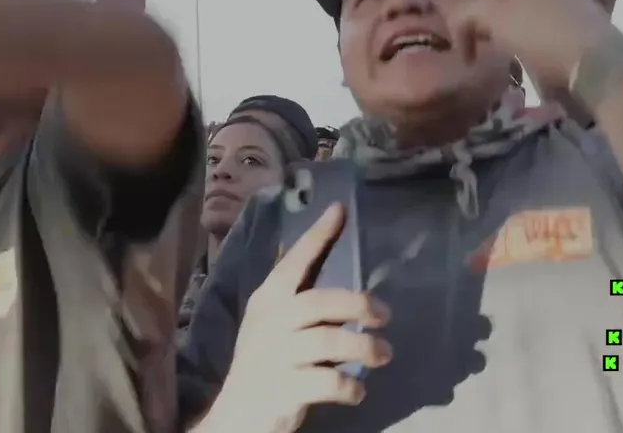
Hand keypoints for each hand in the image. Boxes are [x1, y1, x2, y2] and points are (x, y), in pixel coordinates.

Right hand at [208, 204, 391, 432]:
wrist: (237, 415)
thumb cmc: (263, 361)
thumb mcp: (270, 321)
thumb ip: (294, 292)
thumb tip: (311, 246)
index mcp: (268, 301)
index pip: (294, 262)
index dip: (317, 236)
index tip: (339, 210)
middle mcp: (271, 323)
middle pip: (320, 302)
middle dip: (358, 305)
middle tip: (384, 315)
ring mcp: (276, 357)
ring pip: (329, 341)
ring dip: (365, 346)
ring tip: (384, 353)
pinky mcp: (286, 390)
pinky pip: (328, 381)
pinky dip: (350, 385)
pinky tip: (357, 389)